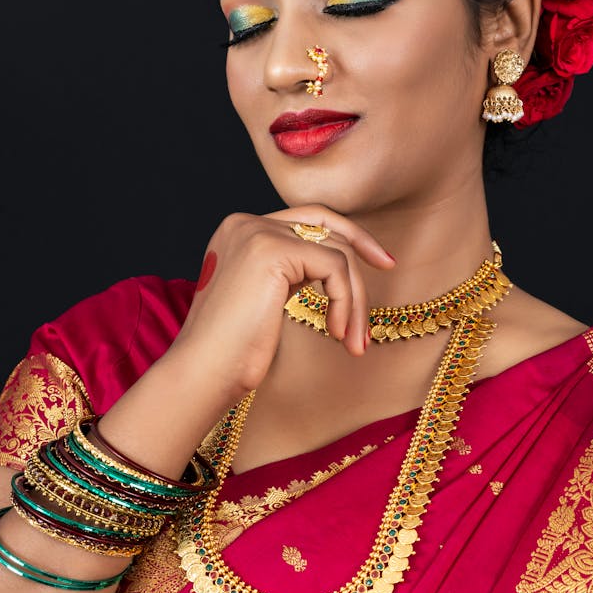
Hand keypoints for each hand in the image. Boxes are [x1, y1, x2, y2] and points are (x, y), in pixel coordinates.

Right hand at [169, 205, 393, 399]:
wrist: (203, 373)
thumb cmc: (231, 351)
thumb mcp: (263, 298)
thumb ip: (289, 272)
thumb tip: (333, 266)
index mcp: (239, 231)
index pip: (304, 219)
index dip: (342, 235)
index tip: (373, 261)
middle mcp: (244, 223)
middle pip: (323, 222)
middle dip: (360, 242)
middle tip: (389, 266)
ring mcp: (256, 232)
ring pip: (334, 250)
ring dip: (354, 298)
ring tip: (354, 341)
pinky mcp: (272, 250)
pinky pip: (334, 266)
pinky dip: (345, 301)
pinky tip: (337, 334)